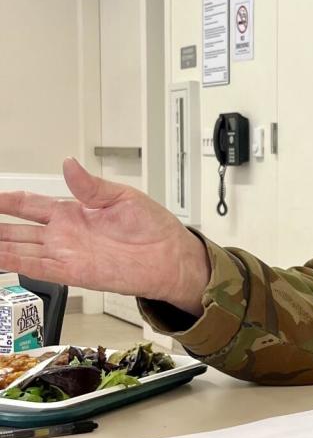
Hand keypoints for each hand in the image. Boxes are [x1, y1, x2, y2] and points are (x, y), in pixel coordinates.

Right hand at [0, 158, 209, 314]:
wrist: (171, 258)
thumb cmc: (154, 228)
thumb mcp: (122, 198)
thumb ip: (91, 186)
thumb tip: (69, 164)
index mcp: (73, 210)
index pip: (28, 203)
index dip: (4, 200)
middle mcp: (64, 234)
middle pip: (15, 227)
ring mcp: (66, 254)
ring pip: (18, 248)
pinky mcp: (73, 273)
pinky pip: (37, 268)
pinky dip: (14, 264)